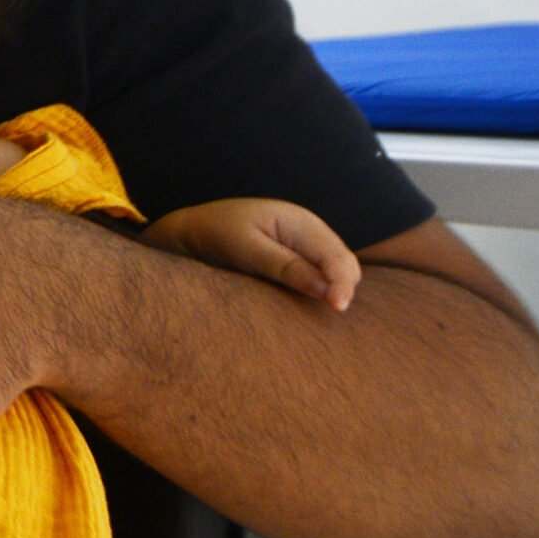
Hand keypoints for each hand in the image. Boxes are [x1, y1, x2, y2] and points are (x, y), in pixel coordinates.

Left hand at [145, 199, 361, 310]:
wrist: (193, 229)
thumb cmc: (217, 235)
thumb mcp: (249, 250)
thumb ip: (288, 268)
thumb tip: (327, 291)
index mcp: (301, 222)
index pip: (336, 256)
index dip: (342, 283)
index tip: (337, 308)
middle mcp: (310, 230)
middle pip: (345, 264)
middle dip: (344, 288)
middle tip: (331, 315)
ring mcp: (306, 243)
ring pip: (336, 271)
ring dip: (335, 290)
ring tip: (322, 313)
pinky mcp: (297, 255)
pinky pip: (321, 273)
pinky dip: (322, 288)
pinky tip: (311, 304)